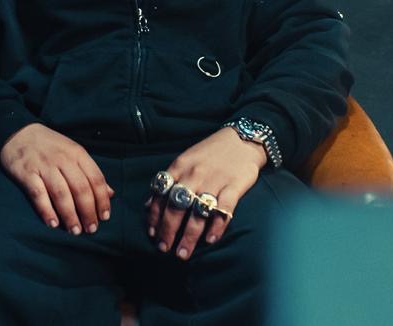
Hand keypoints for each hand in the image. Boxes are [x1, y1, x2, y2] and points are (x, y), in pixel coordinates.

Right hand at [0, 122, 114, 234]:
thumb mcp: (73, 152)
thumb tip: (110, 193)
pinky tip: (53, 223)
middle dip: (88, 212)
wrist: (17, 132)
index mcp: (77, 153)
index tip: (104, 217)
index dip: (102, 200)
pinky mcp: (26, 172)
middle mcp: (63, 159)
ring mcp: (44, 165)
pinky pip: (38, 194)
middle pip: (80, 188)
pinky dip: (46, 210)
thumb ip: (90, 172)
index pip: (96, 178)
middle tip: (91, 230)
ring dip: (70, 215)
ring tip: (75, 231)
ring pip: (61, 194)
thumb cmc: (50, 146)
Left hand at [145, 127, 265, 259]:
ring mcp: (214, 181)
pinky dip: (216, 227)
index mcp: (180, 166)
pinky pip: (223, 210)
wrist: (242, 139)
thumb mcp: (185, 159)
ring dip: (188, 236)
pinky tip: (210, 240)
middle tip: (164, 249)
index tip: (152, 234)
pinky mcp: (234, 186)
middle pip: (176, 207)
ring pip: (197, 213)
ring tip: (183, 253)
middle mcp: (194, 174)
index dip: (155, 216)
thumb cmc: (210, 152)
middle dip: (168, 231)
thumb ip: (169, 180)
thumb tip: (150, 204)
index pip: (161, 194)